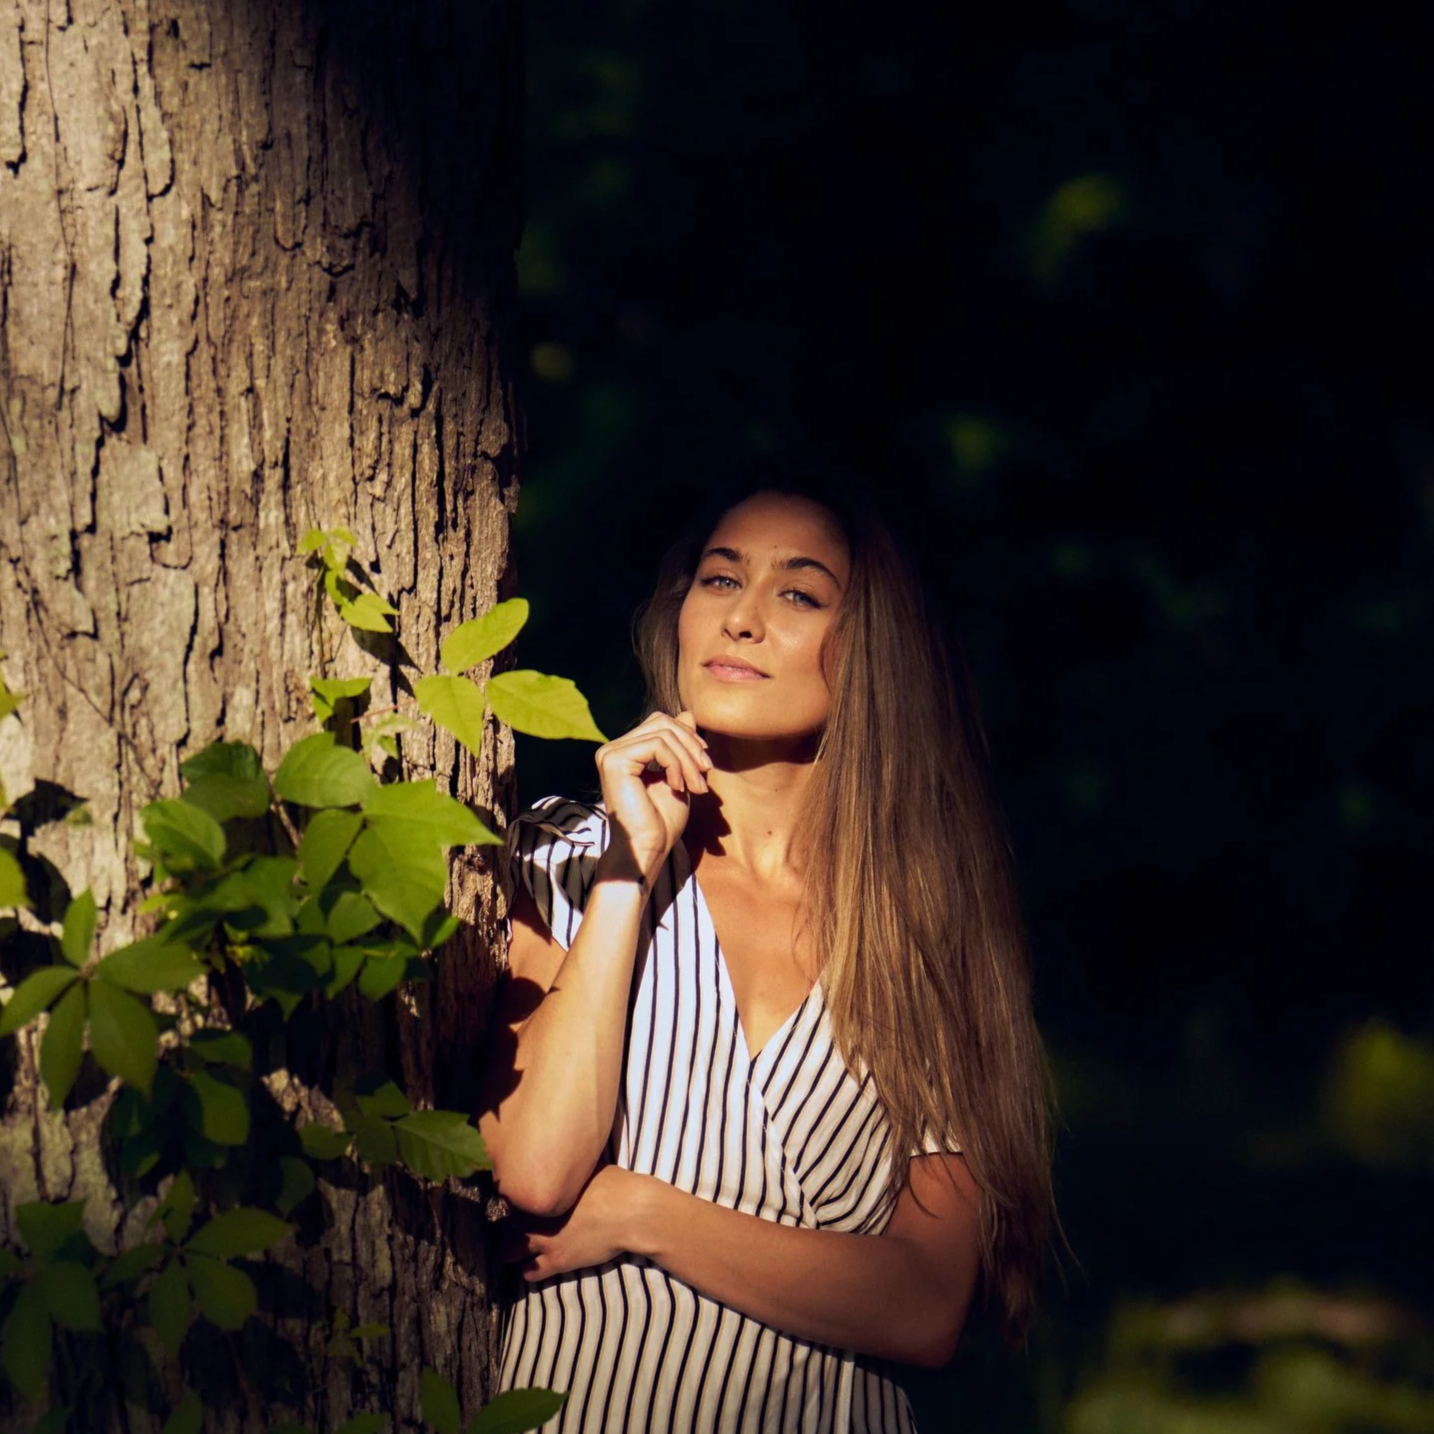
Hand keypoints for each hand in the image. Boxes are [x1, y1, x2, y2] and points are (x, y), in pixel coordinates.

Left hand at [499, 1166, 645, 1280]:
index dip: (509, 1202)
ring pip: (508, 1252)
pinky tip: (534, 1265)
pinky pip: (530, 1273)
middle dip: (503, 1228)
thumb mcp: (586, 1168)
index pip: (508, 1198)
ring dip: (510, 1251)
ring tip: (517, 1249)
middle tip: (510, 1229)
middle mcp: (537, 1217)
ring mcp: (545, 1241)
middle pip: (501, 1226)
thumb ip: (567, 1173)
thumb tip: (565, 1164)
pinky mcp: (558, 1262)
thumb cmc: (613, 1184)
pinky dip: (529, 1270)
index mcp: (542, 1191)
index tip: (514, 1204)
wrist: (630, 1212)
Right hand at [594, 710, 711, 885]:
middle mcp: (613, 749)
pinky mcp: (613, 760)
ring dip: (688, 759)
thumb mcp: (680, 775)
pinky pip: (657, 745)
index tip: (705, 766)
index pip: (661, 723)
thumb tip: (688, 712)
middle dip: (690, 745)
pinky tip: (678, 786)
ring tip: (697, 786)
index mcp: (626, 752)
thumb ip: (681, 746)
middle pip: (662, 722)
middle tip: (705, 774)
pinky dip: (676, 764)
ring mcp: (610, 753)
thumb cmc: (662, 821)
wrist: (649, 849)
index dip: (688, 737)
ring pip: (662, 733)